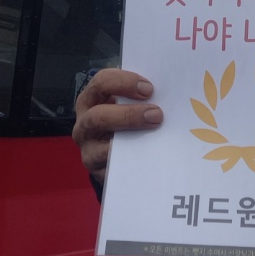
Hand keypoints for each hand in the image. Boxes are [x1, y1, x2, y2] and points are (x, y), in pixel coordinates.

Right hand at [72, 68, 162, 184]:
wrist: (114, 154)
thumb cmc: (124, 119)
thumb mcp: (126, 103)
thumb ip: (140, 96)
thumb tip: (170, 91)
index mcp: (91, 99)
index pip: (101, 82)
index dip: (124, 83)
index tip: (149, 89)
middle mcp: (84, 124)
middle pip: (97, 117)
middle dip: (128, 115)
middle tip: (157, 114)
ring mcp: (89, 151)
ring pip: (102, 148)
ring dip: (131, 143)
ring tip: (155, 136)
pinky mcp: (98, 173)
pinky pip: (114, 170)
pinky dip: (133, 163)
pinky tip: (152, 157)